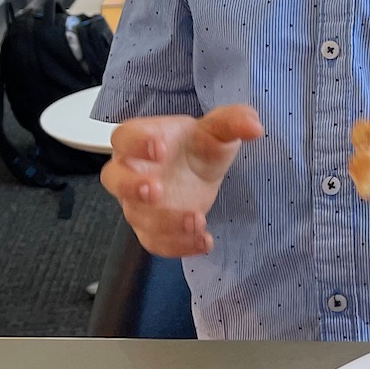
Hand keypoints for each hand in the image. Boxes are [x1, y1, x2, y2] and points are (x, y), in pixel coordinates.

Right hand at [101, 104, 262, 256]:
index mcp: (139, 140)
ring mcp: (137, 204)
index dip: (137, 143)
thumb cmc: (196, 146)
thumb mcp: (217, 130)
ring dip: (165, 222)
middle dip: (131, 186)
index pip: (125, 137)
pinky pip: (156, 243)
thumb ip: (233, 122)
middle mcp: (130, 172)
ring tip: (197, 219)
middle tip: (156, 190)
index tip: (161, 147)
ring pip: (138, 217)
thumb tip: (255, 125)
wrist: (199, 171)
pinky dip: (179, 246)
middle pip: (114, 179)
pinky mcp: (151, 229)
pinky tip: (205, 241)